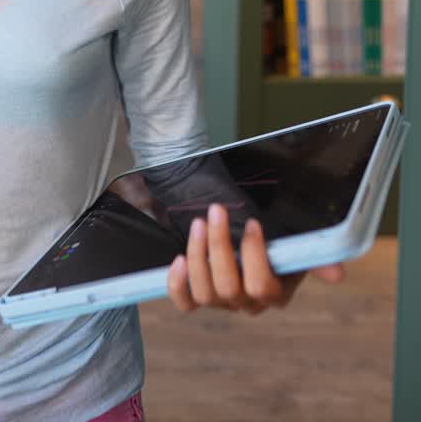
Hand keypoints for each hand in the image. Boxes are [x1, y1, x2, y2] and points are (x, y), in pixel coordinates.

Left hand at [167, 204, 344, 315]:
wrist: (239, 220)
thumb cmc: (270, 230)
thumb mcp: (292, 237)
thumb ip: (313, 254)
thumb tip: (337, 273)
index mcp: (275, 291)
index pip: (263, 287)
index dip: (254, 257)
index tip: (251, 222)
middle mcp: (248, 302)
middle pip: (229, 288)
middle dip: (220, 246)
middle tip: (216, 211)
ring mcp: (221, 301)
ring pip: (206, 294)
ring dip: (198, 255)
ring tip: (199, 223)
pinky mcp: (197, 294)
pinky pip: (185, 303)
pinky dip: (178, 284)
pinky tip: (177, 259)